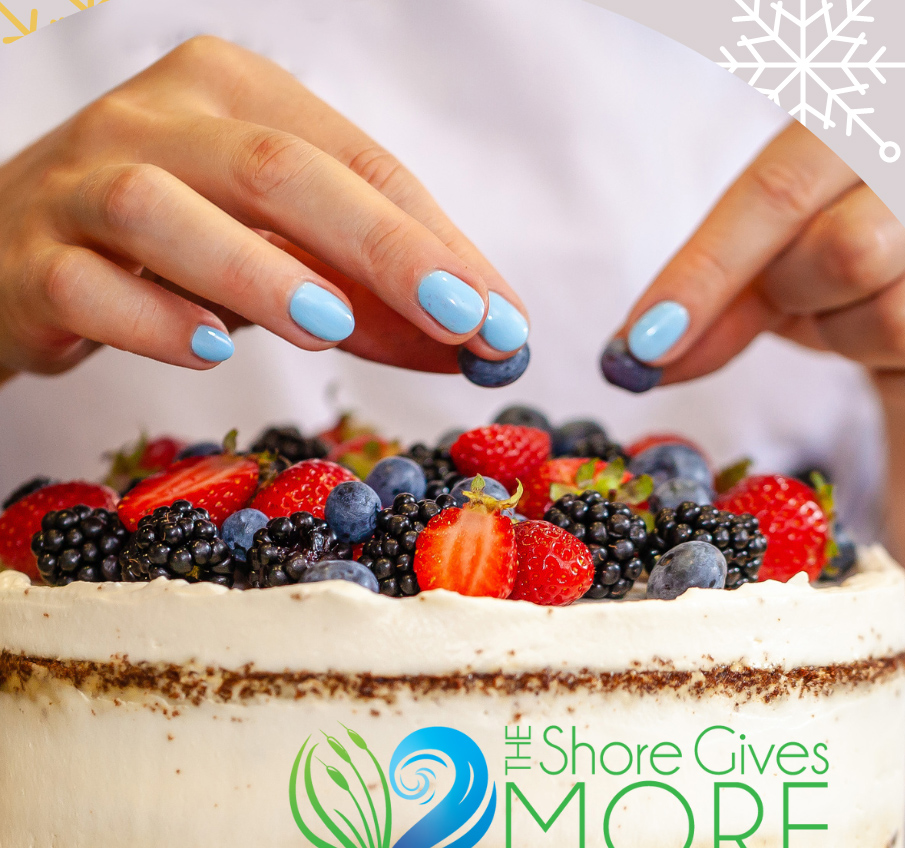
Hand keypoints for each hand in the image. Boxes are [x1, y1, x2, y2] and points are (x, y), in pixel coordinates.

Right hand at [0, 36, 526, 380]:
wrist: (3, 253)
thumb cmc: (168, 249)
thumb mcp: (279, 252)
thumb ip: (374, 293)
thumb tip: (488, 341)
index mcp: (229, 91)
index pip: (355, 160)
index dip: (436, 244)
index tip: (502, 321)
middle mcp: (151, 121)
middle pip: (275, 169)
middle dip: (380, 248)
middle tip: (456, 319)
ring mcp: (77, 185)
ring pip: (163, 209)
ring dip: (257, 269)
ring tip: (331, 324)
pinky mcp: (27, 261)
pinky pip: (87, 282)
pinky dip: (153, 317)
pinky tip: (209, 348)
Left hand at [604, 122, 904, 418]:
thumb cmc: (873, 230)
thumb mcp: (797, 224)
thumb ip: (728, 282)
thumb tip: (643, 356)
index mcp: (885, 111)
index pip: (779, 191)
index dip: (703, 274)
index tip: (640, 347)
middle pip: (844, 256)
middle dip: (797, 295)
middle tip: (798, 293)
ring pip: (897, 323)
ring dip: (850, 339)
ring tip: (859, 310)